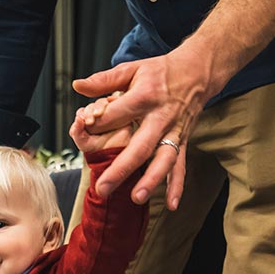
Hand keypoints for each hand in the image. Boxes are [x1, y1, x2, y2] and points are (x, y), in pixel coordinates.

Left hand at [69, 95, 132, 152]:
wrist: (115, 156)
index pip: (82, 112)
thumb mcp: (82, 143)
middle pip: (92, 105)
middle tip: (90, 121)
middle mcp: (98, 117)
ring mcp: (109, 114)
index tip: (83, 120)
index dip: (82, 114)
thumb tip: (77, 119)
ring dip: (99, 105)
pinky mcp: (121, 113)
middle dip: (89, 111)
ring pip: (102, 102)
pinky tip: (109, 106)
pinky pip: (116, 101)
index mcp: (87, 122)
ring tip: (98, 114)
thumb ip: (76, 132)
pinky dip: (112, 100)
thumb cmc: (99, 152)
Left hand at [73, 43, 211, 210]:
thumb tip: (77, 86)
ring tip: (136, 198)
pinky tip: (172, 204)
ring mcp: (174, 131)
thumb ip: (103, 80)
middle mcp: (161, 117)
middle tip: (103, 188)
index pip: (116, 115)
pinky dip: (177, 185)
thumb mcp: (131, 69)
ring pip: (164, 159)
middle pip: (140, 146)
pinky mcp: (183, 140)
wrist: (197, 72)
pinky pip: (181, 165)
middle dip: (121, 169)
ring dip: (151, 180)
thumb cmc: (160, 72)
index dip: (98, 123)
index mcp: (144, 97)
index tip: (83, 127)